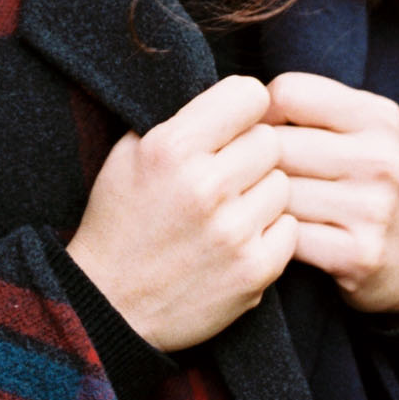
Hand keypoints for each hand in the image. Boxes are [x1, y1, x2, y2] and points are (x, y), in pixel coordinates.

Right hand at [64, 75, 296, 351]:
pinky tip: (238, 240)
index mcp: (172, 147)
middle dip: (250, 153)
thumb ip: (181, 120)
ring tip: (229, 210)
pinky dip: (269, 233)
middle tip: (227, 173)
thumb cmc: (121, 221)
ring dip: (261, 193)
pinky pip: (289, 228)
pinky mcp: (255, 271)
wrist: (109, 305)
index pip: (249, 94)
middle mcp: (206, 186)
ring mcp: (234, 231)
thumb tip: (236, 96)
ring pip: (283, 183)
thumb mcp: (130, 153)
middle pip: (270, 140)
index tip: (234, 124)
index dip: (243, 108)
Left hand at [262, 71, 398, 317]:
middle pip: (276, 144)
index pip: (288, 92)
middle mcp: (380, 158)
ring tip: (264, 206)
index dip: (261, 114)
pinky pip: (286, 234)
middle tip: (251, 178)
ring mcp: (372, 208)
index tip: (260, 136)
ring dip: (260, 202)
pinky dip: (272, 235)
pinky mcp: (358, 254)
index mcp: (378, 116)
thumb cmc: (370, 185)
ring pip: (276, 191)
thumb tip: (237, 106)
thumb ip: (312, 108)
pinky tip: (278, 235)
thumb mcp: (363, 132)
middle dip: (254, 162)